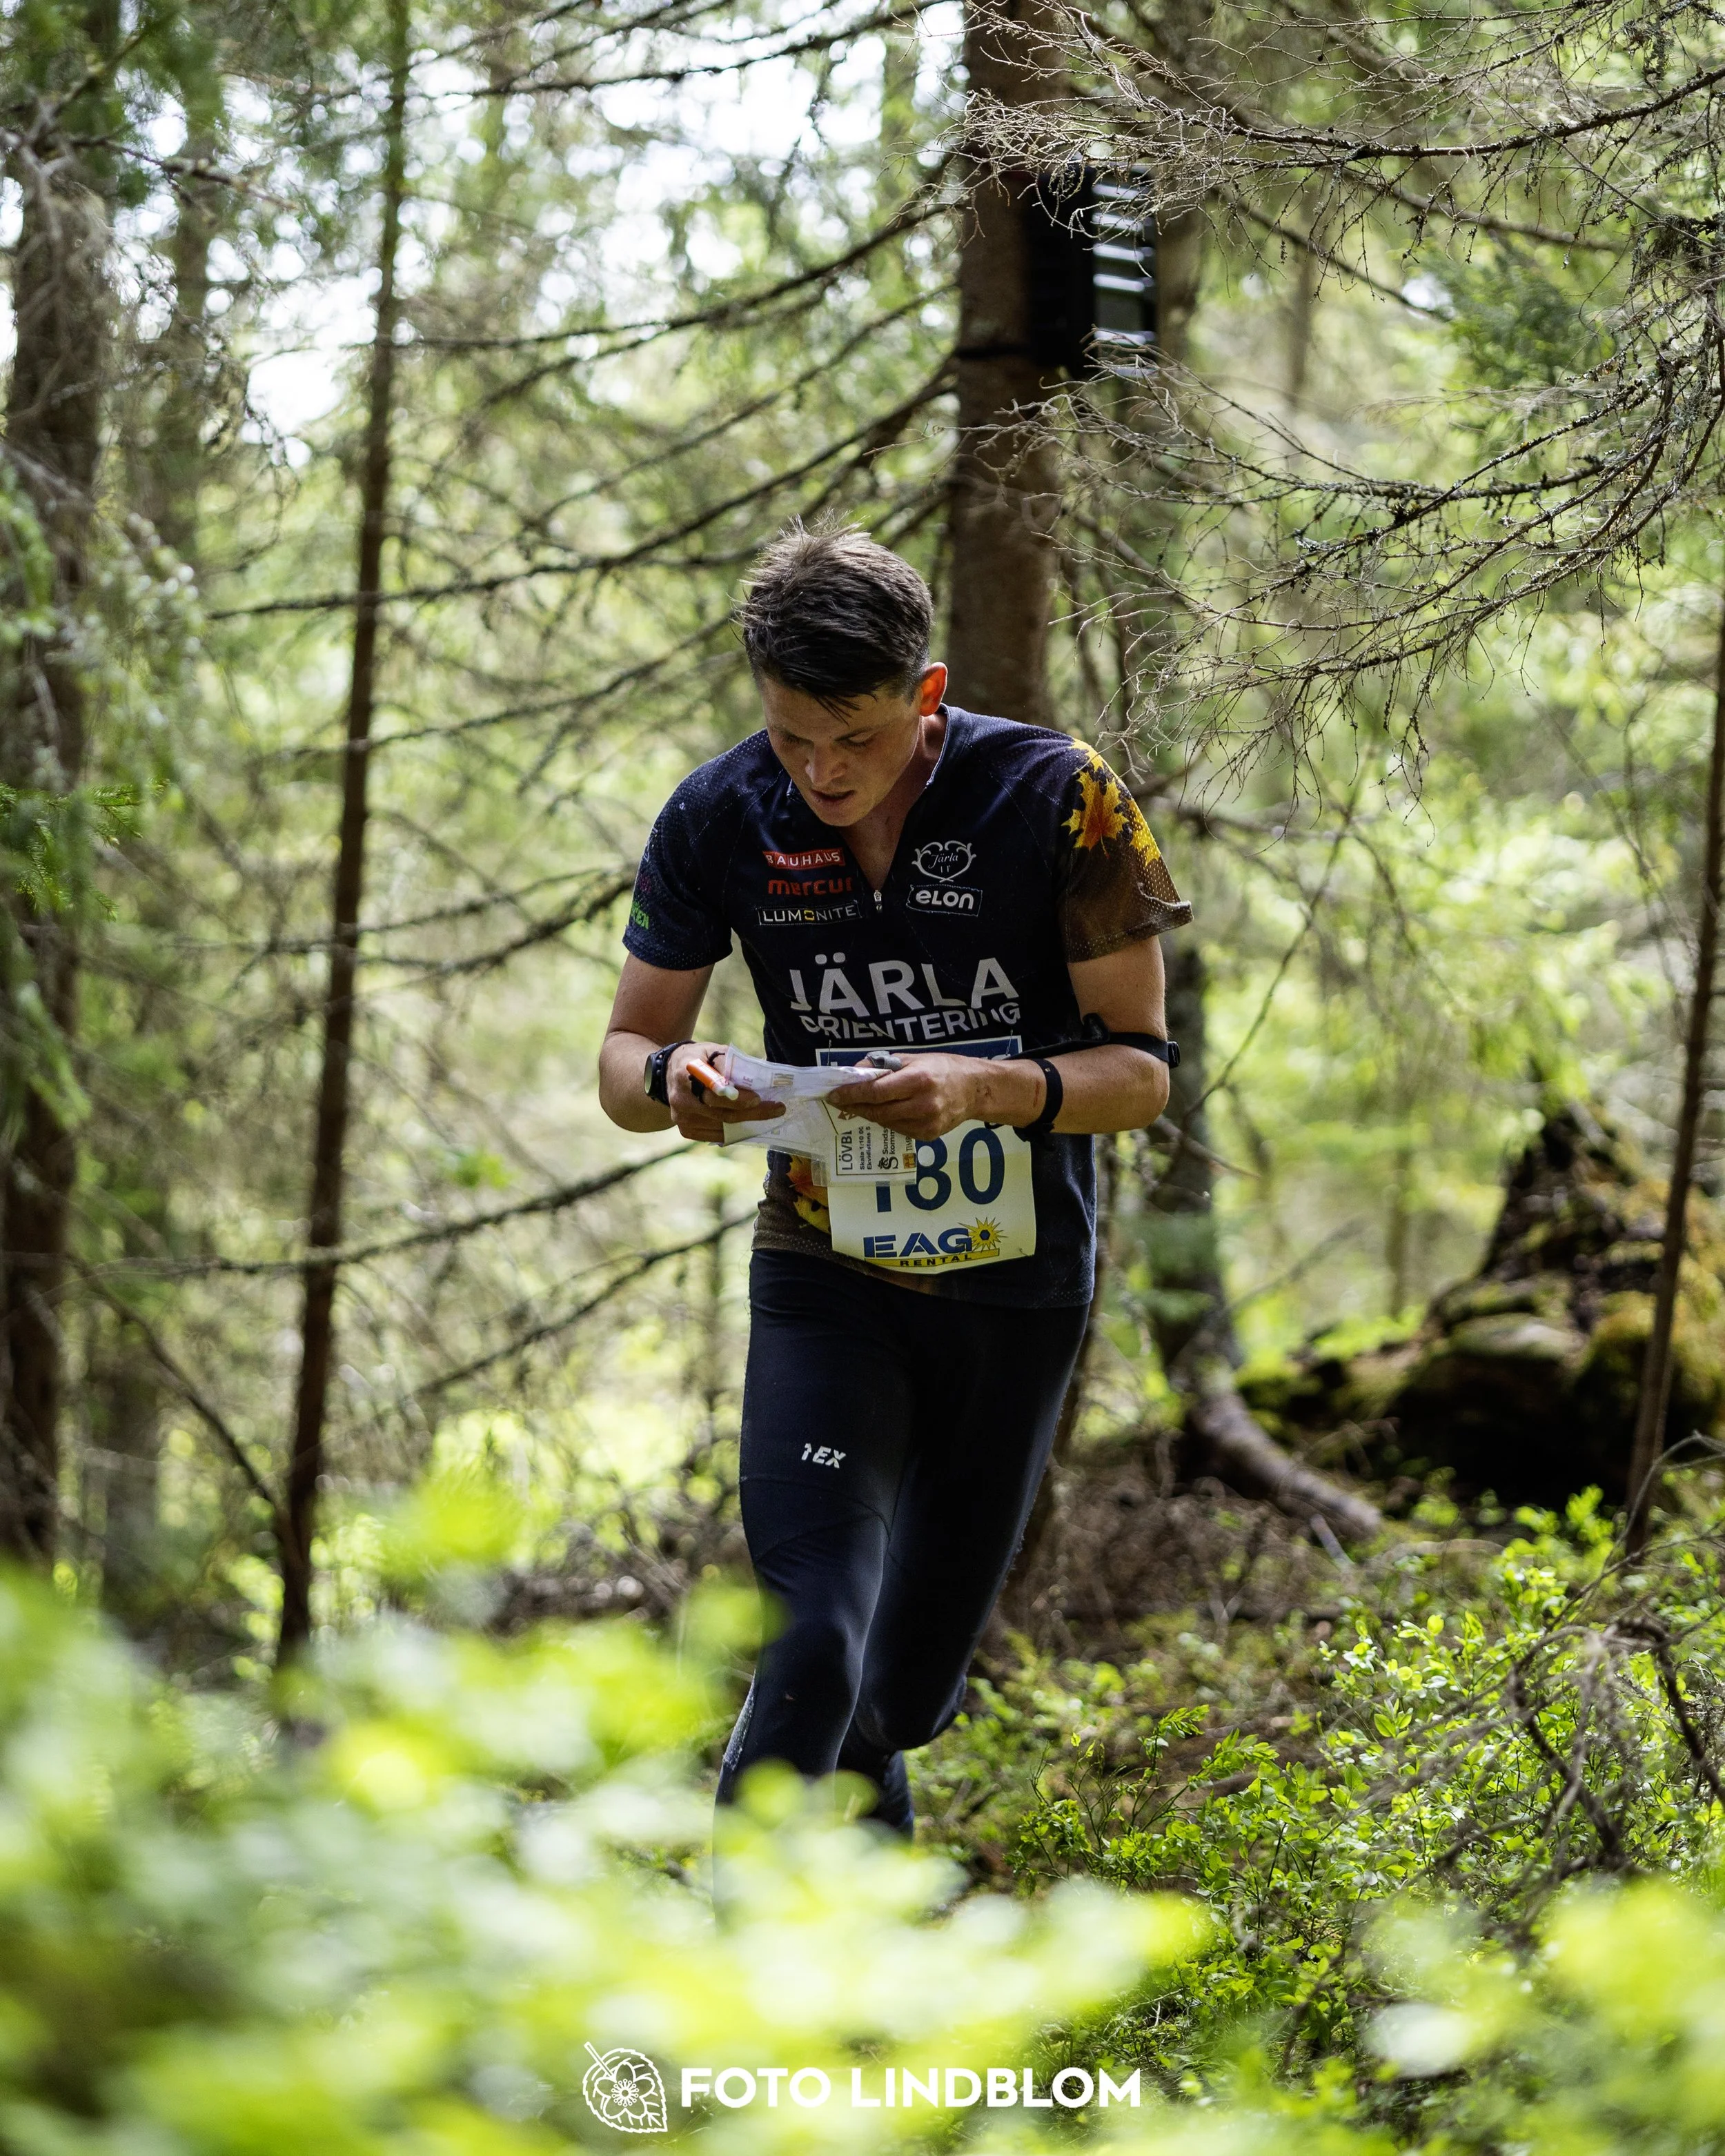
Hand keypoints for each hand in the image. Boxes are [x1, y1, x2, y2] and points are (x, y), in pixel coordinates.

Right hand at [665, 1042, 782, 1142]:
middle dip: (752, 1111)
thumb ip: (731, 1062)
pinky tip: (751, 1124)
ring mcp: (682, 1116)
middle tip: (777, 1108)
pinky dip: (735, 1130)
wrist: (669, 1073)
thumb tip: (761, 1074)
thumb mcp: (712, 1050)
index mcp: (687, 1069)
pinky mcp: (685, 1130)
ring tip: (770, 1114)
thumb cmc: (700, 1059)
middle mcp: (681, 1096)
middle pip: (721, 1109)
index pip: (711, 1085)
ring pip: (722, 1124)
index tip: (757, 1098)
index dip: (733, 1095)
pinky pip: (715, 1134)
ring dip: (749, 1122)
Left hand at [826, 1052, 989, 1141]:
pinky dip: (886, 1120)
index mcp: (918, 1079)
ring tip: (857, 1105)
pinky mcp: (928, 1135)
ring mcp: (926, 1123)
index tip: (834, 1094)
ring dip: (868, 1113)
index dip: (851, 1094)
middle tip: (839, 1101)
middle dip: (854, 1106)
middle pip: (877, 1110)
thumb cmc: (943, 1068)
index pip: (876, 1091)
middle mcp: (922, 1104)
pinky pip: (897, 1129)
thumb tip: (856, 1072)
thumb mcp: (914, 1058)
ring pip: (885, 1122)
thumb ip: (885, 1066)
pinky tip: (883, 1112)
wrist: (975, 1090)